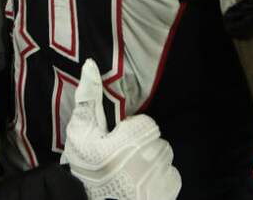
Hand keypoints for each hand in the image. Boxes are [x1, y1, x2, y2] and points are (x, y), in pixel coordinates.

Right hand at [62, 59, 180, 199]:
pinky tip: (142, 186)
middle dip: (140, 146)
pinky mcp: (170, 189)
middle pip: (155, 138)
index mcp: (128, 140)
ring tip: (131, 174)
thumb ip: (87, 99)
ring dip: (150, 161)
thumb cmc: (88, 171)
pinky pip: (171, 173)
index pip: (145, 124)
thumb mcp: (81, 134)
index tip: (115, 146)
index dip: (129, 133)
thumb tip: (90, 64)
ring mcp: (161, 175)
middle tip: (121, 161)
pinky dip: (159, 178)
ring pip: (163, 154)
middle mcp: (148, 157)